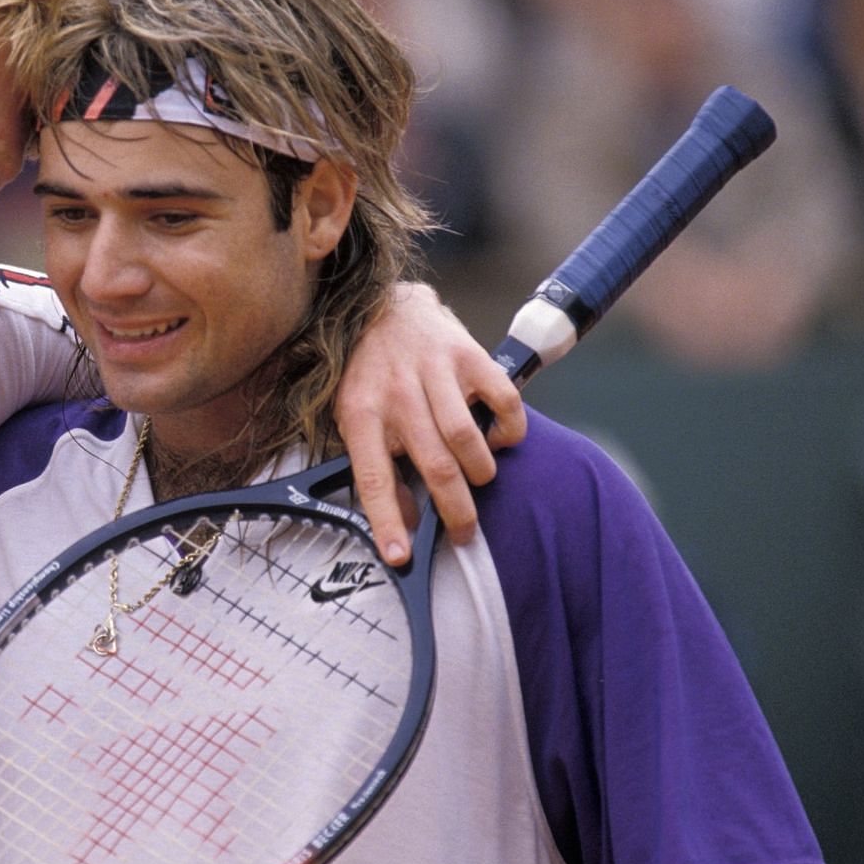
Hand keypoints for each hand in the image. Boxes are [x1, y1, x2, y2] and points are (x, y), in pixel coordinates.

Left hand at [334, 282, 525, 561]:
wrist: (383, 306)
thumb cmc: (370, 375)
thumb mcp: (355, 418)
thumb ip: (378, 466)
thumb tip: (402, 522)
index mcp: (360, 413)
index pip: (373, 478)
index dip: (387, 521)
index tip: (401, 556)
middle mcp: (396, 392)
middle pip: (433, 465)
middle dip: (455, 510)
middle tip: (465, 532)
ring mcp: (434, 371)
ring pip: (467, 438)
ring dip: (481, 471)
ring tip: (480, 479)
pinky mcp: (469, 355)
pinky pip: (502, 402)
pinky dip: (508, 430)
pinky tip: (498, 439)